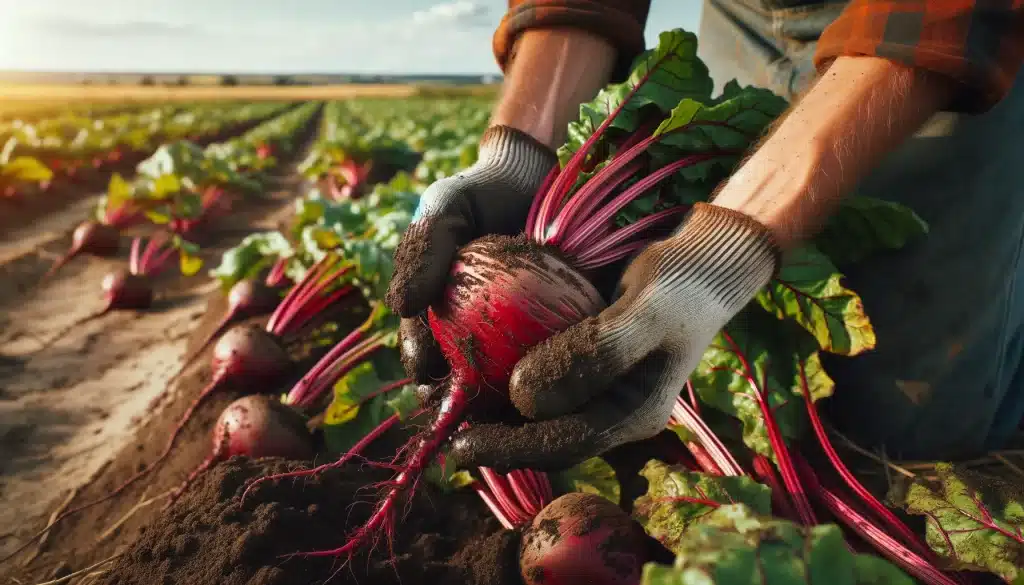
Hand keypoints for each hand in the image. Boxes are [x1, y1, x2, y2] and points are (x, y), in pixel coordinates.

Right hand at [386, 125, 555, 385]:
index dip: (423, 371)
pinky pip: (561, 362)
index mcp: (440, 315)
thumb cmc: (483, 191)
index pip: (424, 353)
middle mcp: (477, 334)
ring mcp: (522, 339)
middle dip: (464, 402)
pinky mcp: (568, 334)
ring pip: (512, 384)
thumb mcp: (446, 210)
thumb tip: (399, 306)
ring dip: (510, 403)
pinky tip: (564, 384)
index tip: (427, 377)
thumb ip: (423, 251)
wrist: (542, 174)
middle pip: (466, 381)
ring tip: (515, 408)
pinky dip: (559, 375)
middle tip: (470, 406)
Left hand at [446, 203, 780, 471]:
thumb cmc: (684, 279)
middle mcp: (610, 406)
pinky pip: (534, 366)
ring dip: (487, 403)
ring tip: (438, 396)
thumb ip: (594, 353)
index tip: (460, 447)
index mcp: (631, 413)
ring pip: (533, 405)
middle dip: (489, 434)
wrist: (707, 251)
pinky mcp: (580, 350)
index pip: (564, 445)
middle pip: (542, 433)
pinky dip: (498, 364)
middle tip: (437, 425)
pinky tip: (463, 351)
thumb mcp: (646, 309)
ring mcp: (595, 380)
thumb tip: (524, 399)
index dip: (510, 450)